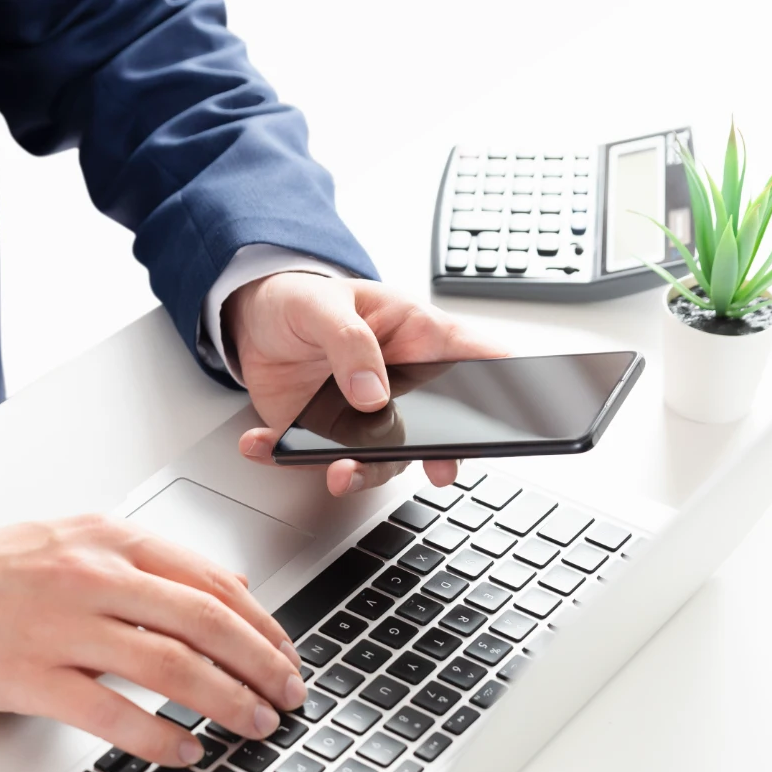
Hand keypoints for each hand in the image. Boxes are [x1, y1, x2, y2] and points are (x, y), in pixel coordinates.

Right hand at [0, 515, 305, 765]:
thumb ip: (155, 562)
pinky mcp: (30, 677)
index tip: (288, 656)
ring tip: (254, 725)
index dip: (264, 626)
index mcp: (111, 540)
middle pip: (206, 624)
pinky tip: (187, 750)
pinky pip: (113, 713)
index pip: (213, 583)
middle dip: (262, 666)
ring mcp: (62, 628)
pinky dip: (160, 737)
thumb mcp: (79, 539)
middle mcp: (93, 577)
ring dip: (227, 702)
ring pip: (171, 666)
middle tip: (288, 697)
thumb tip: (233, 583)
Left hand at [223, 273, 506, 495]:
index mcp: (418, 338)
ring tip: (338, 473)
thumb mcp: (324, 303)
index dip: (508, 386)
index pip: (477, 360)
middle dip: (446, 456)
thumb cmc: (302, 298)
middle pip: (442, 429)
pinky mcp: (329, 436)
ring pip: (386, 458)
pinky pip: (316, 457)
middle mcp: (403, 385)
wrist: (251, 320)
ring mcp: (369, 417)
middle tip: (442, 469)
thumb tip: (372, 391)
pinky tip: (263, 446)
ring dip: (361, 472)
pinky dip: (288, 457)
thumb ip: (350, 342)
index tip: (519, 414)